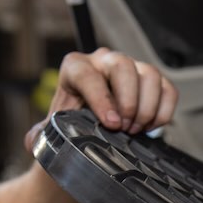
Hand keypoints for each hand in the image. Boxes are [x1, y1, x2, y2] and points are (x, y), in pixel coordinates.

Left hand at [25, 47, 178, 151]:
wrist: (89, 137)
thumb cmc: (70, 130)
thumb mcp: (52, 133)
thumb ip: (40, 136)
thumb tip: (35, 140)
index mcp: (75, 69)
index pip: (88, 74)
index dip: (101, 98)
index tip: (112, 125)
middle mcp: (103, 62)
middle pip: (123, 66)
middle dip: (128, 102)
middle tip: (126, 130)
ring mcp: (130, 69)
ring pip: (149, 75)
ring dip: (147, 108)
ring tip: (137, 131)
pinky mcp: (151, 82)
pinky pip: (167, 88)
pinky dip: (164, 111)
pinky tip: (152, 128)